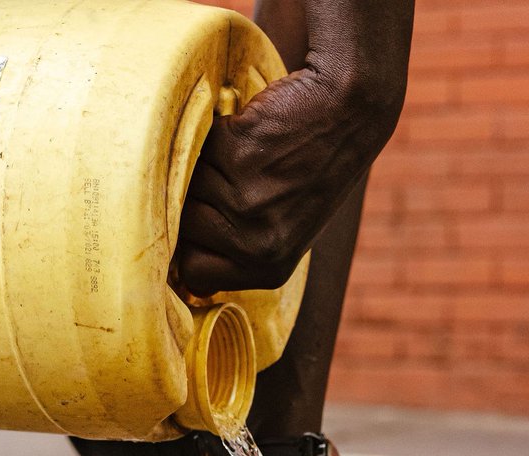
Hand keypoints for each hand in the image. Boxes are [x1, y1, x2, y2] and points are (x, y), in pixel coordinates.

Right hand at [178, 2, 413, 295]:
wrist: (348, 107)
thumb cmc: (315, 168)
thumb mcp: (285, 231)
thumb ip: (240, 251)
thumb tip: (180, 267)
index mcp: (269, 269)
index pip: (196, 275)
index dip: (194, 245)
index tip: (212, 221)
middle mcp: (257, 245)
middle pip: (185, 228)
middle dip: (201, 199)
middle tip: (243, 181)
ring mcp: (248, 202)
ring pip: (189, 186)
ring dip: (210, 165)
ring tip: (251, 157)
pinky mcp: (240, 158)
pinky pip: (200, 151)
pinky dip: (218, 136)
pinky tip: (253, 135)